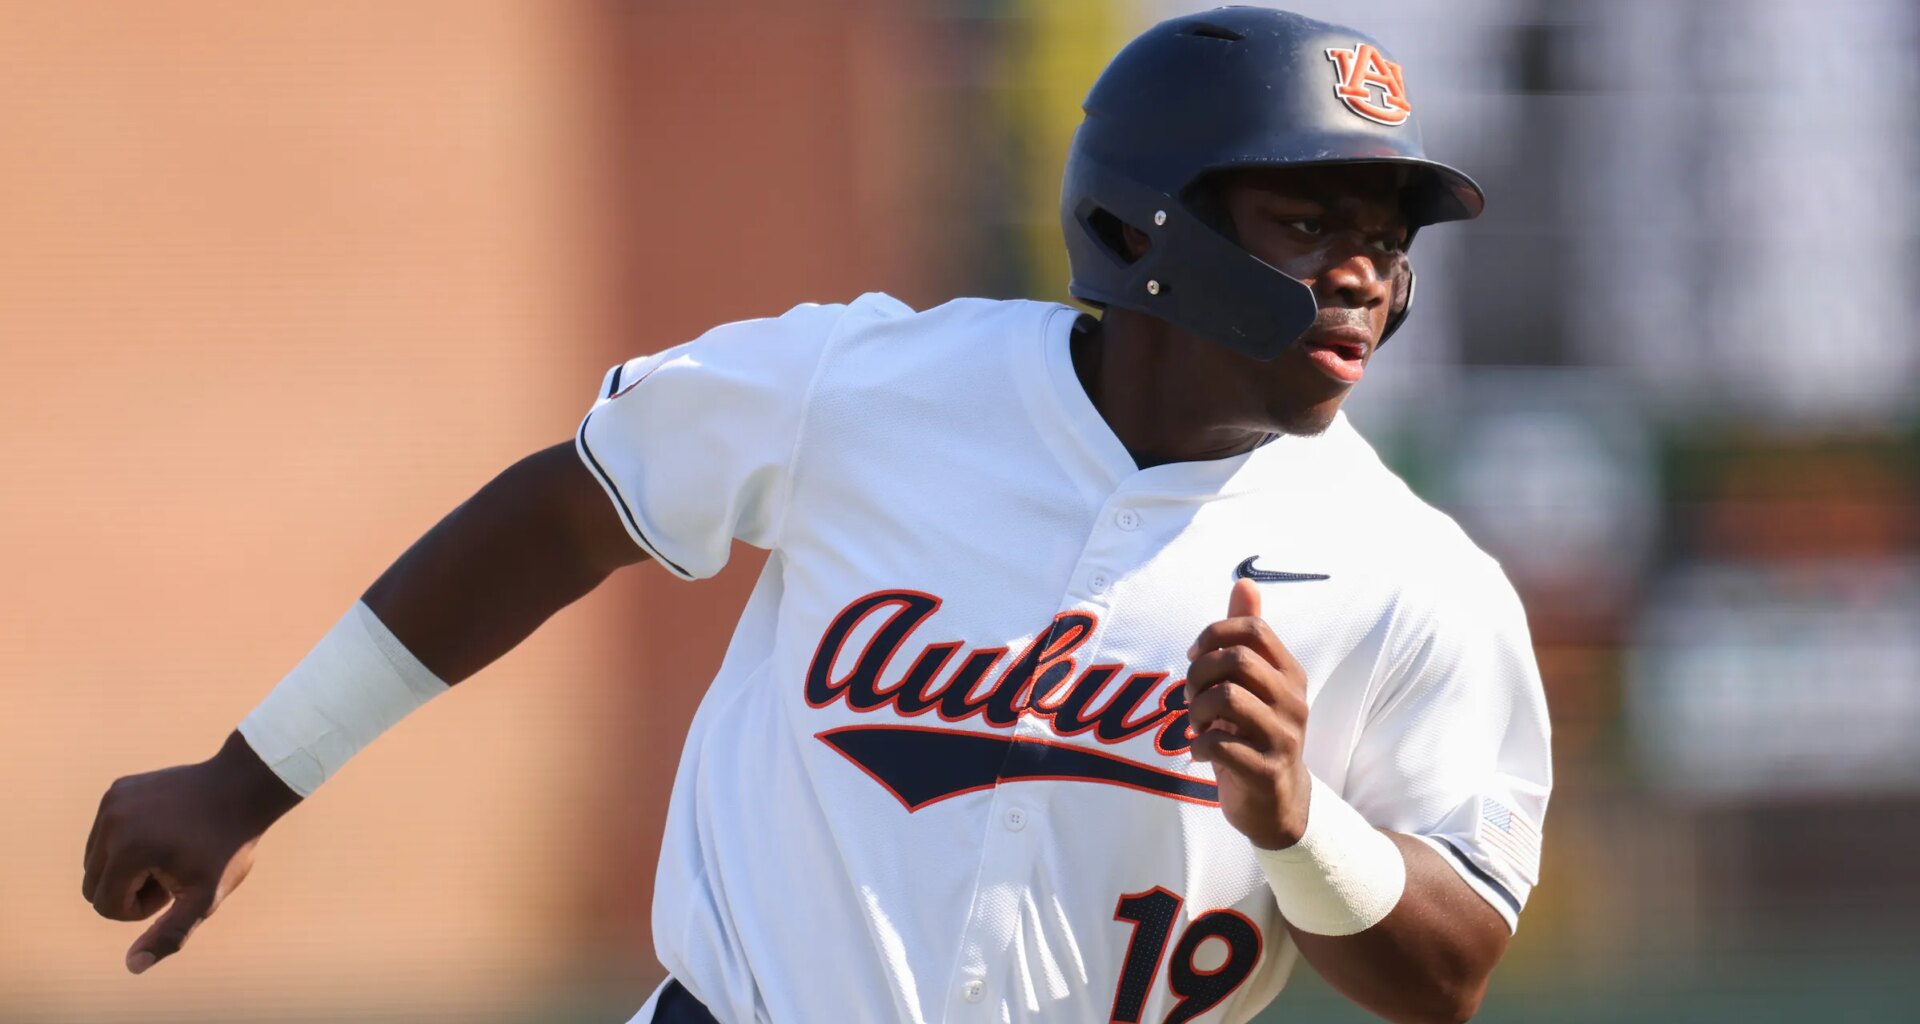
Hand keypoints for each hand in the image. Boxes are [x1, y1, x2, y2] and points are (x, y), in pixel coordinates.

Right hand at [82, 731, 300, 973]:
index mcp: (126, 850)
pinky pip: (104, 832)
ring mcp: (112, 802)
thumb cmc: (227, 846)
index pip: (105, 906)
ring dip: (126, 867)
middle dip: (129, 888)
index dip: (140, 909)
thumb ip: (169, 934)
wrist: (243, 788)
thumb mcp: (205, 896)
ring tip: (169, 853)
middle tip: (171, 872)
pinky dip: (126, 841)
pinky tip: (165, 831)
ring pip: (94, 860)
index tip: (174, 890)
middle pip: (93, 884)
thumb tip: (132, 967)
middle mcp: (111, 823)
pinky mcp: (117, 789)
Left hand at [1185, 578, 1311, 849]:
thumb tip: (1244, 583)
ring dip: (1197, 711)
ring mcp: (1283, 737)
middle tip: (1192, 696)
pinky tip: (1202, 752)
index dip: (1214, 635)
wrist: (1279, 804)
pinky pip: (1220, 744)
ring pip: (1226, 698)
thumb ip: (1249, 636)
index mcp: (1290, 675)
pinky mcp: (1267, 771)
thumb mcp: (1257, 684)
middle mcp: (1293, 702)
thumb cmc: (1257, 735)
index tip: (1195, 656)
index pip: (1253, 630)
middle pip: (1236, 660)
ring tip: (1198, 725)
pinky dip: (1199, 747)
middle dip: (1199, 673)